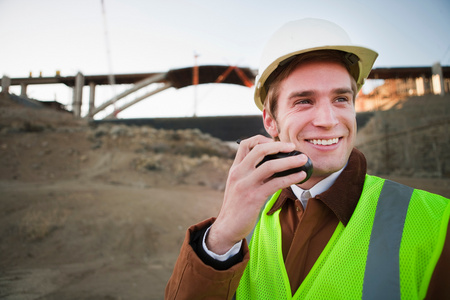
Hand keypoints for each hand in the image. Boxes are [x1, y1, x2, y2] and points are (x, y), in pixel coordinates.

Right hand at [206, 135, 308, 253]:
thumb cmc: (237, 207)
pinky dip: (291, 177)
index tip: (275, 143)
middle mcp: (239, 173)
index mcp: (235, 169)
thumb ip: (252, 174)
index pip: (245, 144)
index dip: (261, 139)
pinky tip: (300, 176)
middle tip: (293, 147)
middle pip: (259, 150)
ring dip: (290, 161)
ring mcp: (246, 185)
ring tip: (303, 160)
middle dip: (279, 145)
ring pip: (270, 165)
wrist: (226, 227)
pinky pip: (276, 183)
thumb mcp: (239, 185)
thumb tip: (275, 165)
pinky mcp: (254, 198)